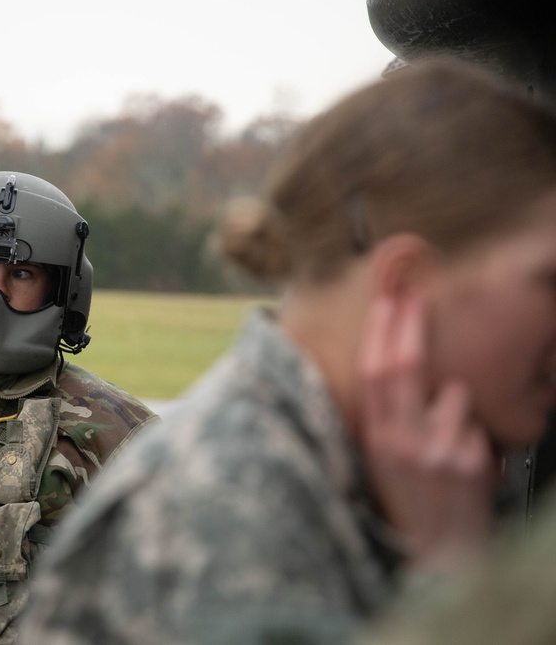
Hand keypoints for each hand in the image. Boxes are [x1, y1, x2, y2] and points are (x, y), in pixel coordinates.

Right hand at [357, 291, 501, 573]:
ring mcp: (436, 451)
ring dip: (456, 403)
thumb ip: (385, 418)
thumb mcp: (380, 461)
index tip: (386, 301)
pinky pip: (477, 427)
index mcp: (374, 438)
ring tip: (447, 437)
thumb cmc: (408, 501)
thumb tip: (394, 366)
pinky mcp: (469, 463)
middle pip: (404, 368)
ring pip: (453, 395)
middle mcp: (400, 441)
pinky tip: (464, 464)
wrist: (438, 556)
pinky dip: (473, 436)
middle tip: (415, 293)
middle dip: (409, 325)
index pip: (372, 374)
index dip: (379, 334)